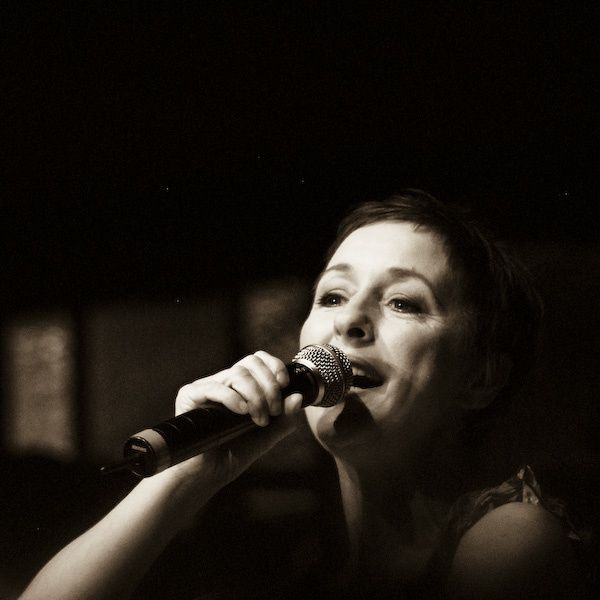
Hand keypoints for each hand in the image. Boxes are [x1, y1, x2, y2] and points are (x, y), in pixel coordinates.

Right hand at [163, 351, 303, 493]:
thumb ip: (284, 420)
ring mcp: (206, 387)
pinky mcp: (189, 396)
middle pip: (250, 362)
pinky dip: (233, 398)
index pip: (257, 360)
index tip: (285, 384)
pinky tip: (242, 412)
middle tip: (274, 411)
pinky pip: (214, 387)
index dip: (273, 366)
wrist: (206, 476)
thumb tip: (298, 397)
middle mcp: (223, 382)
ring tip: (259, 419)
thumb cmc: (232, 455)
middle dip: (269, 385)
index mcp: (240, 386)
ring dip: (256, 395)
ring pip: (237, 373)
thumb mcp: (266, 437)